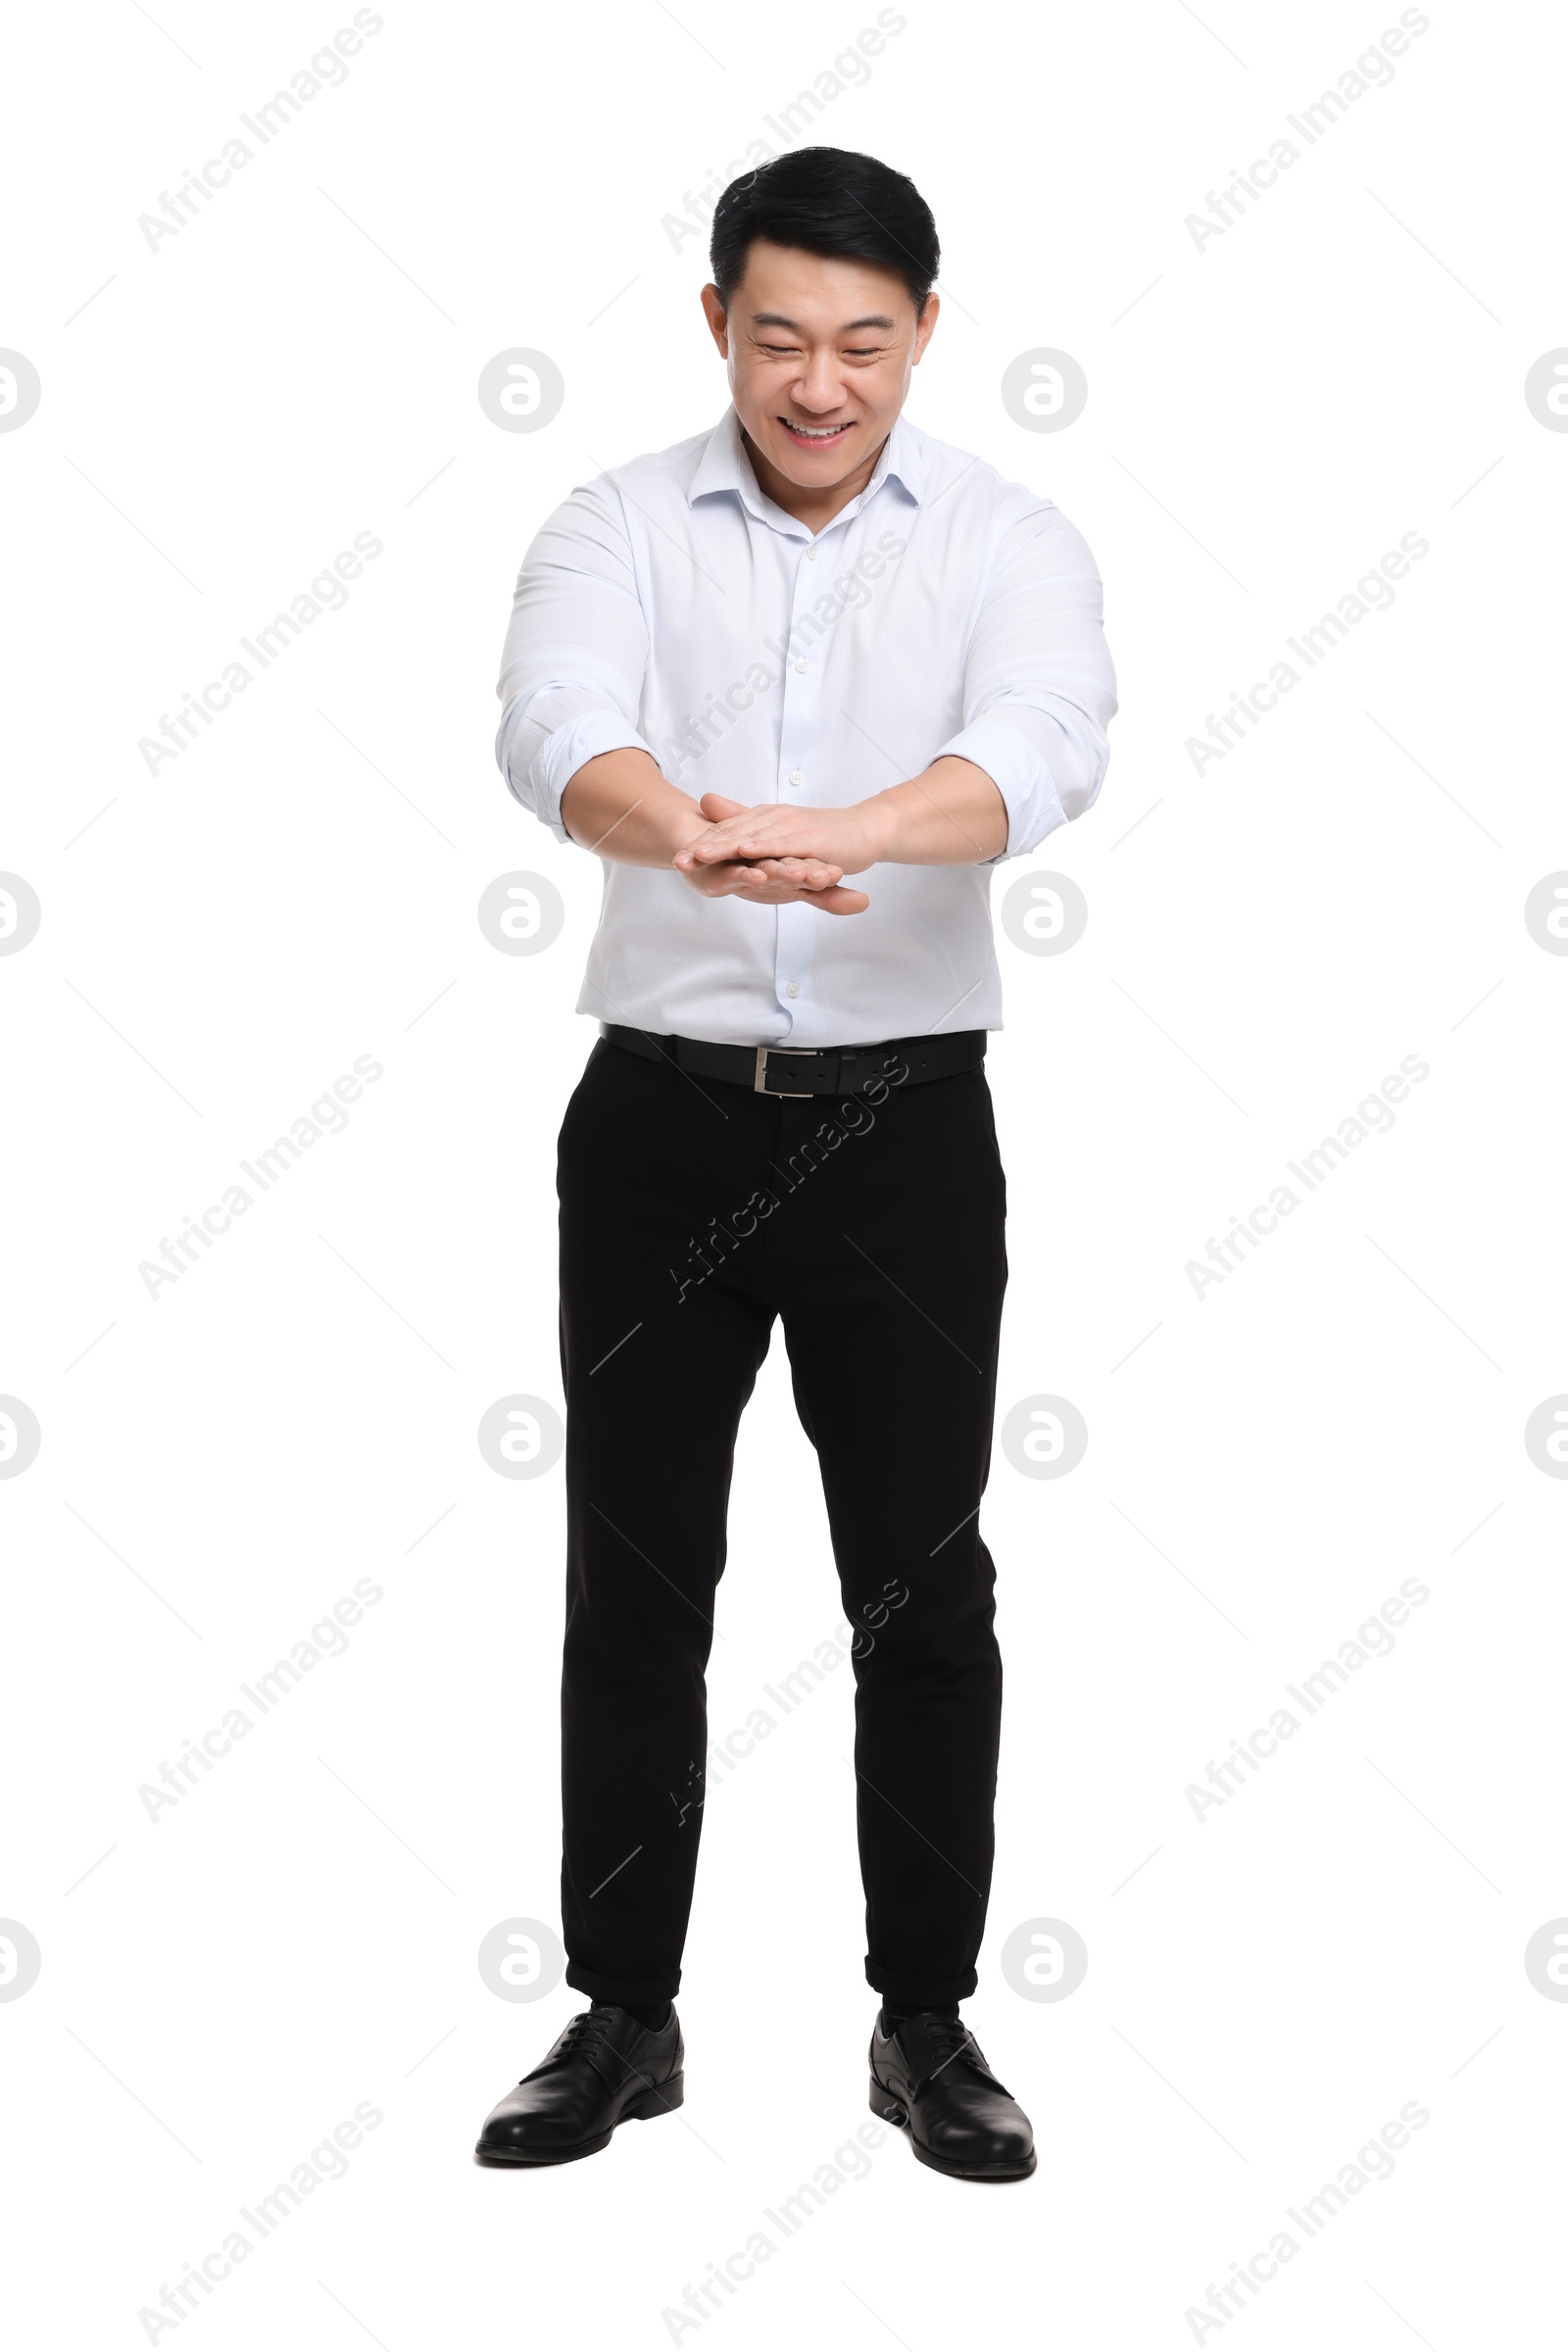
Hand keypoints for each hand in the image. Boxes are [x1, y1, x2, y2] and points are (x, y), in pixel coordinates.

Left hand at [673, 795, 873, 914]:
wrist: (864, 831)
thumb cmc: (821, 836)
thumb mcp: (778, 829)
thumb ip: (745, 820)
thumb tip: (707, 802)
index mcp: (764, 818)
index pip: (727, 832)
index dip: (701, 845)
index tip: (676, 857)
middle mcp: (774, 819)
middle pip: (733, 834)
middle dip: (704, 847)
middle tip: (677, 860)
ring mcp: (792, 828)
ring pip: (753, 837)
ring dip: (725, 846)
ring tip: (699, 856)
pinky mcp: (811, 840)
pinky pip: (784, 845)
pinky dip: (766, 848)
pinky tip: (747, 852)